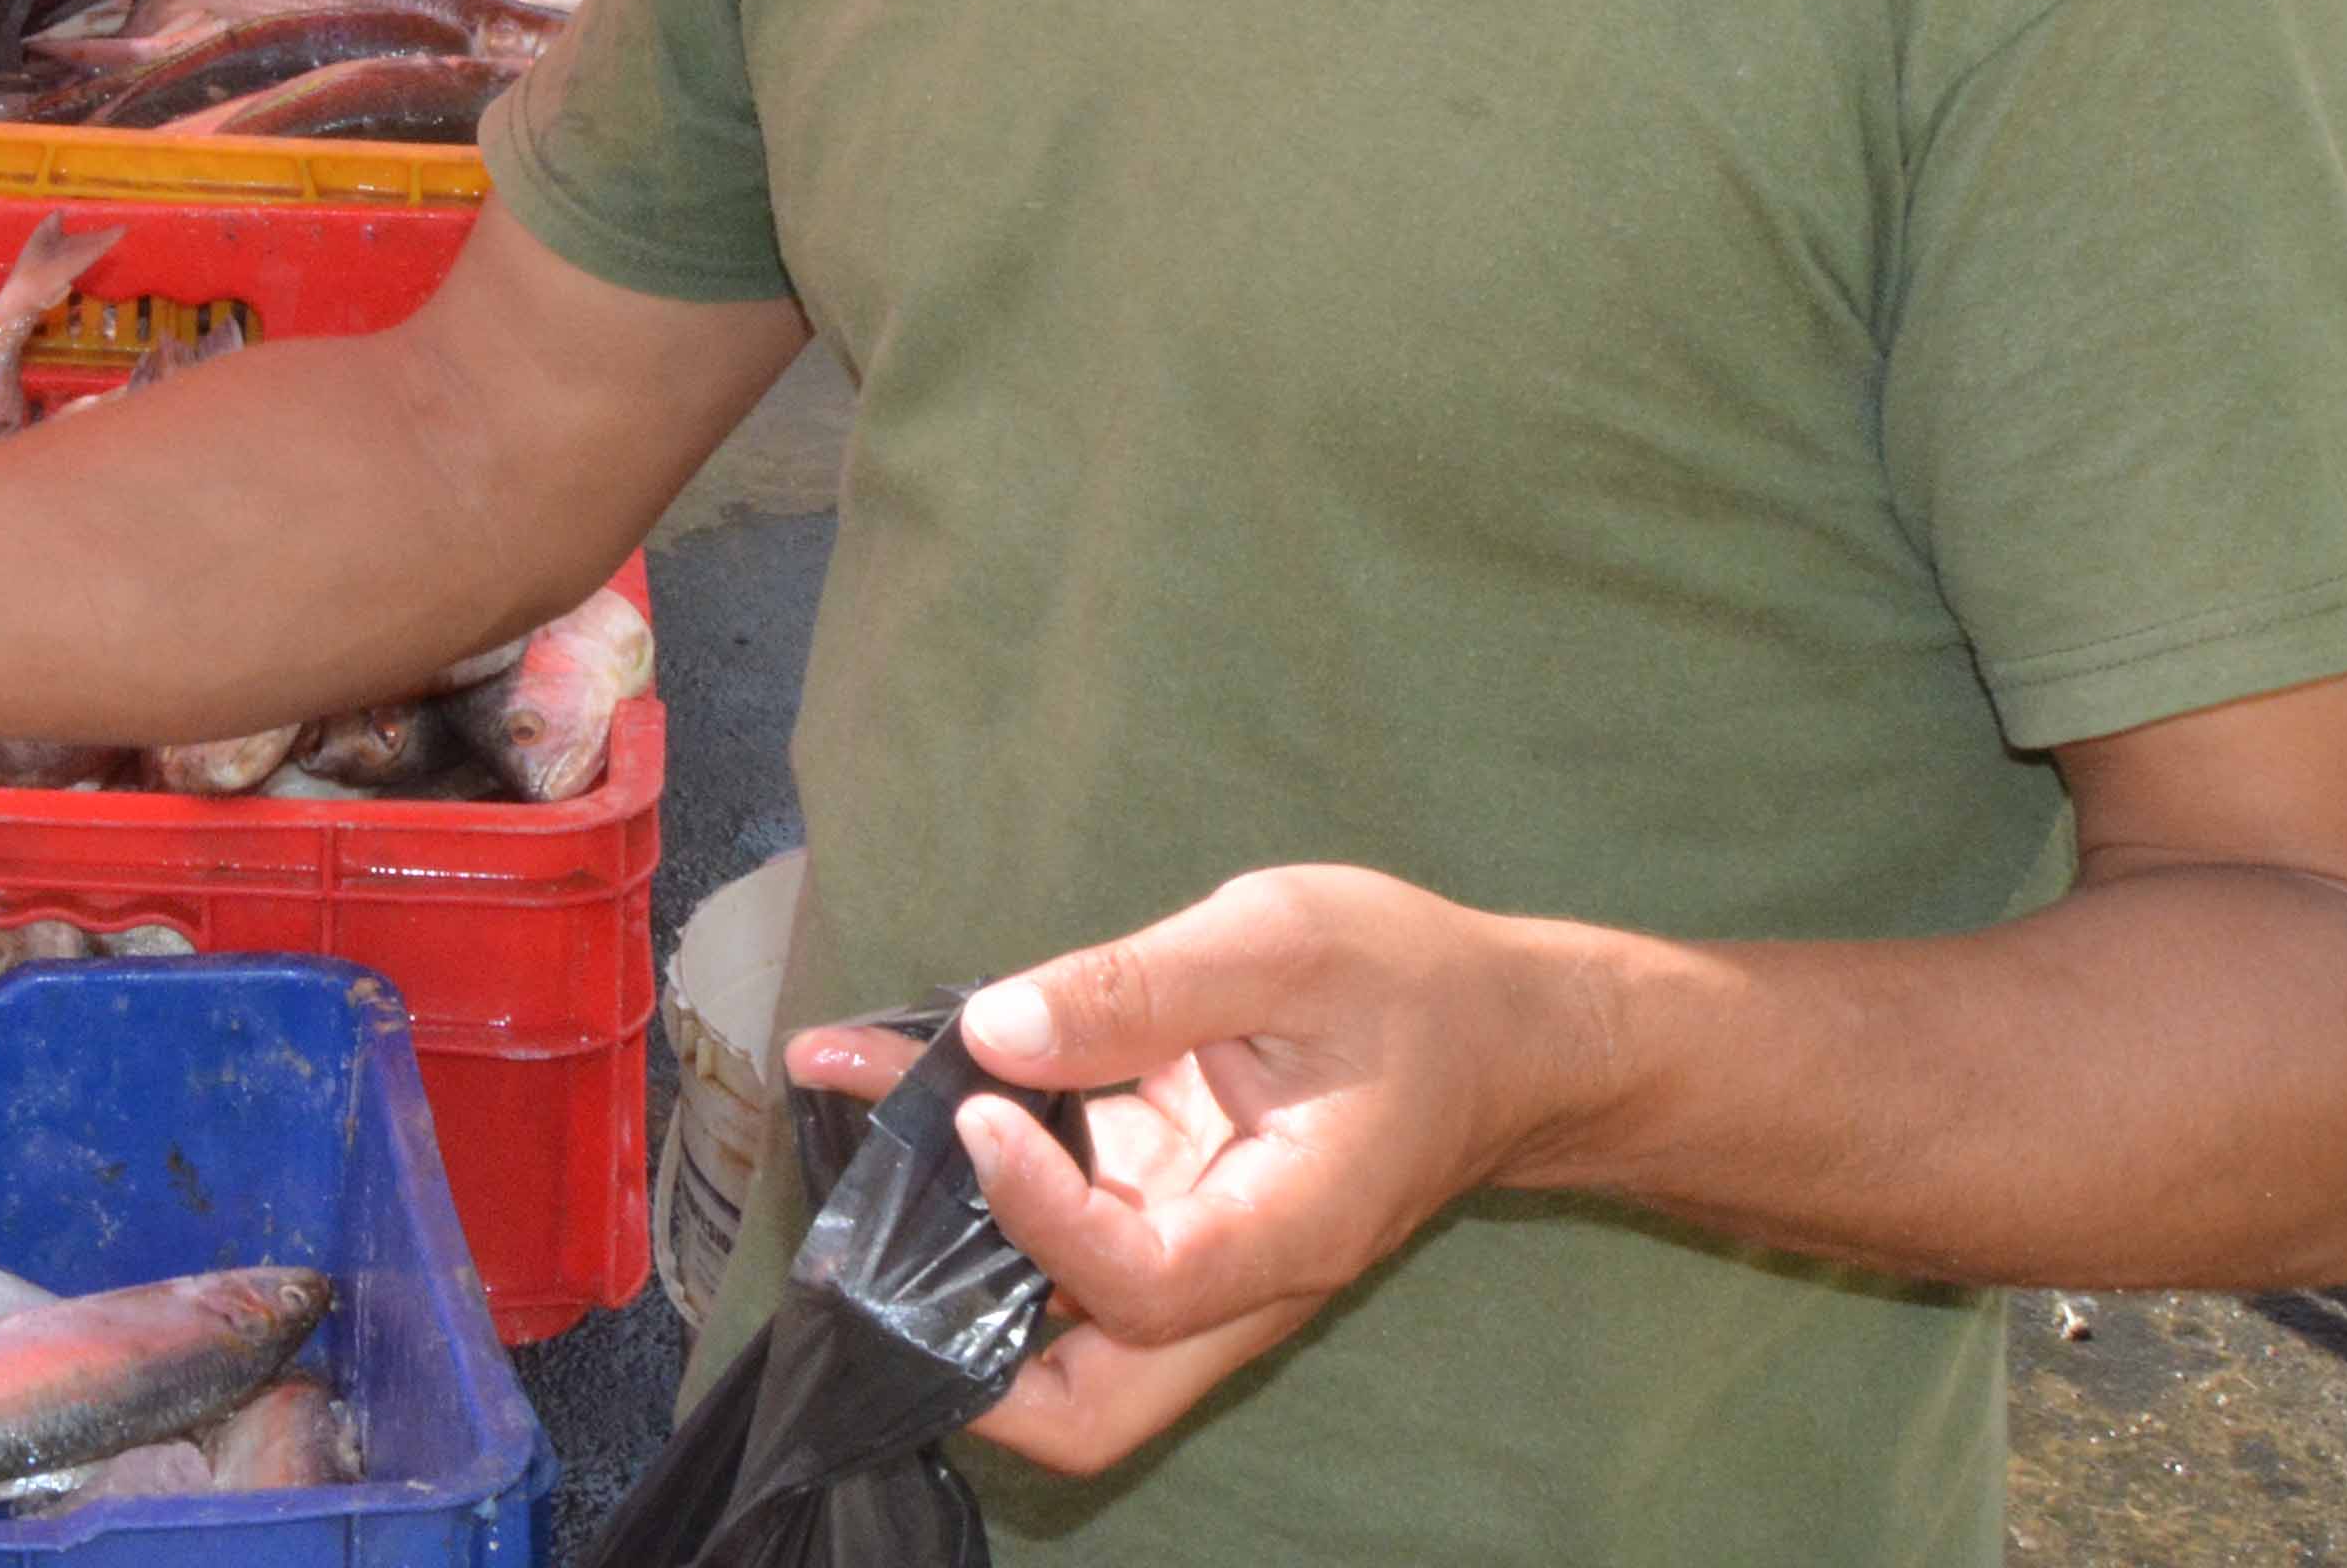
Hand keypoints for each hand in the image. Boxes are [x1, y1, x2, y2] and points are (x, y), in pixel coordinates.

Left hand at [786, 866, 1593, 1481]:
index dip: (1040, 1218)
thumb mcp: (1283, 941)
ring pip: (1054, 1328)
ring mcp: (1193, 1259)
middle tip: (859, 1233)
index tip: (981, 1109)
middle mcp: (1232, 1281)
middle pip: (1085, 1406)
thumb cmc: (1411, 986)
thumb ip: (1140, 987)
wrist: (1502, 1034)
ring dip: (941, 1243)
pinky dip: (973, 1172)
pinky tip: (890, 1065)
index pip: (1139, 1288)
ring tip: (844, 1090)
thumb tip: (994, 1033)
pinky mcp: (1165, 1214)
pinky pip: (1060, 1232)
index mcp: (1285, 1233)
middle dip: (959, 1356)